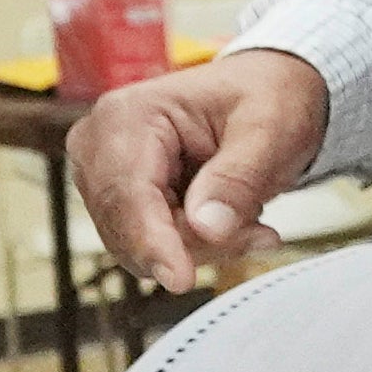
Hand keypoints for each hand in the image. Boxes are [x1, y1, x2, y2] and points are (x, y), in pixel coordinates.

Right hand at [68, 47, 331, 294]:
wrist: (265, 92)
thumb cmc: (266, 97)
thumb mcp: (271, 128)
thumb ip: (239, 178)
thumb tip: (206, 227)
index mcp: (126, 116)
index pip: (127, 194)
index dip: (153, 242)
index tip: (182, 280)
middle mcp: (99, 146)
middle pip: (130, 228)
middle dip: (197, 244)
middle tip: (260, 233)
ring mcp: (103, 177)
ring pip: (139, 247)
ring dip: (202, 247)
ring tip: (252, 220)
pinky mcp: (120, 202)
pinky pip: (150, 247)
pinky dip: (196, 247)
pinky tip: (234, 224)